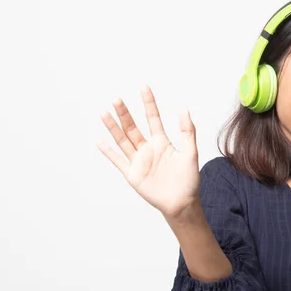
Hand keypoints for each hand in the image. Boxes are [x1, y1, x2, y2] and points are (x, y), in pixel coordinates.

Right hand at [96, 85, 199, 218]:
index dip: (148, 103)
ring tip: (104, 112)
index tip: (144, 87)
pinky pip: (118, 161)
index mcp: (162, 143)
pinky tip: (99, 141)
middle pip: (133, 127)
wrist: (182, 203)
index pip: (153, 119)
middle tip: (117, 99)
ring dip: (113, 127)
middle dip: (125, 113)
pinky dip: (108, 152)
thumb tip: (184, 110)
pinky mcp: (132, 174)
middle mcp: (148, 149)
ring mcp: (139, 161)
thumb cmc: (189, 180)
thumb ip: (187, 132)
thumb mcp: (191, 153)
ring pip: (123, 140)